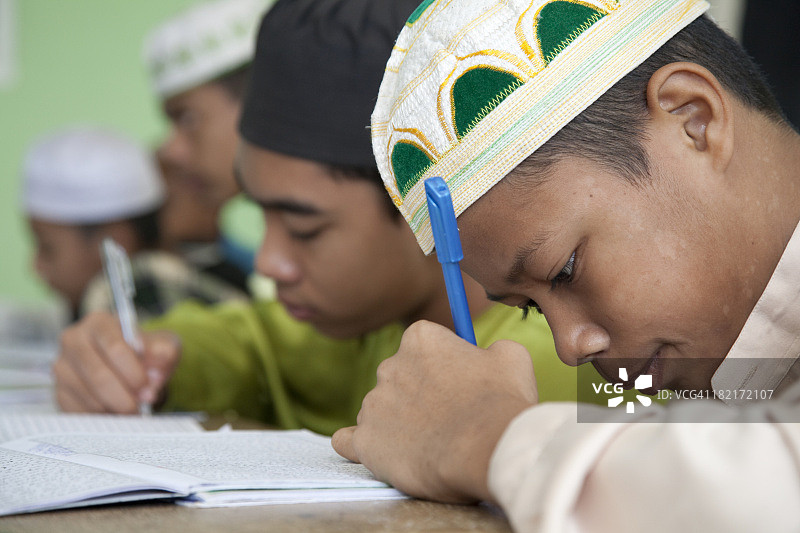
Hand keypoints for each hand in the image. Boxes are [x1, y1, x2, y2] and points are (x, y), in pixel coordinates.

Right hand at [54, 311, 181, 412]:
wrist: (132, 366)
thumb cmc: (147, 353)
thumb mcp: (164, 346)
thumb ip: (165, 354)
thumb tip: (154, 376)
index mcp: (99, 323)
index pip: (114, 348)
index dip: (133, 372)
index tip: (148, 388)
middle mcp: (73, 340)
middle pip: (98, 376)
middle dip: (124, 396)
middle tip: (142, 406)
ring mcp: (61, 367)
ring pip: (88, 397)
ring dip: (114, 409)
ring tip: (133, 410)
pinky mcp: (58, 391)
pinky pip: (77, 412)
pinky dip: (100, 418)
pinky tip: (116, 414)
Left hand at [332, 320, 537, 503]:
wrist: (487, 449)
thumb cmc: (501, 402)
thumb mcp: (511, 356)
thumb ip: (490, 349)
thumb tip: (483, 355)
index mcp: (421, 339)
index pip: (424, 346)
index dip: (444, 367)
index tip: (461, 386)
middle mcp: (389, 365)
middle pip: (400, 377)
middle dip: (419, 394)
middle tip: (450, 418)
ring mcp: (373, 405)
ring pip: (380, 410)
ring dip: (398, 422)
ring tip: (431, 444)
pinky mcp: (365, 442)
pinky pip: (349, 440)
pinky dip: (359, 444)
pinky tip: (371, 448)